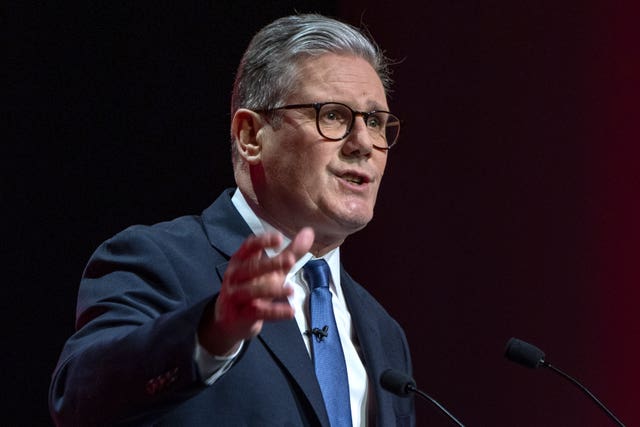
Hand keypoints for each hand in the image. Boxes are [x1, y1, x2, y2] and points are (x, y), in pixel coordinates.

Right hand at [198, 227, 313, 355]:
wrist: (232, 321)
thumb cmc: (255, 288)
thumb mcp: (274, 270)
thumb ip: (290, 252)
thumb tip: (309, 232)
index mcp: (241, 260)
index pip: (249, 247)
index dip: (263, 242)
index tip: (279, 238)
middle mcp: (235, 276)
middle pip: (251, 268)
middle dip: (270, 264)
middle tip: (290, 260)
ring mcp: (235, 296)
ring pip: (251, 291)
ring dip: (272, 290)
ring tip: (292, 290)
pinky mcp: (239, 315)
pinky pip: (257, 312)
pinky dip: (275, 312)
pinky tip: (290, 311)